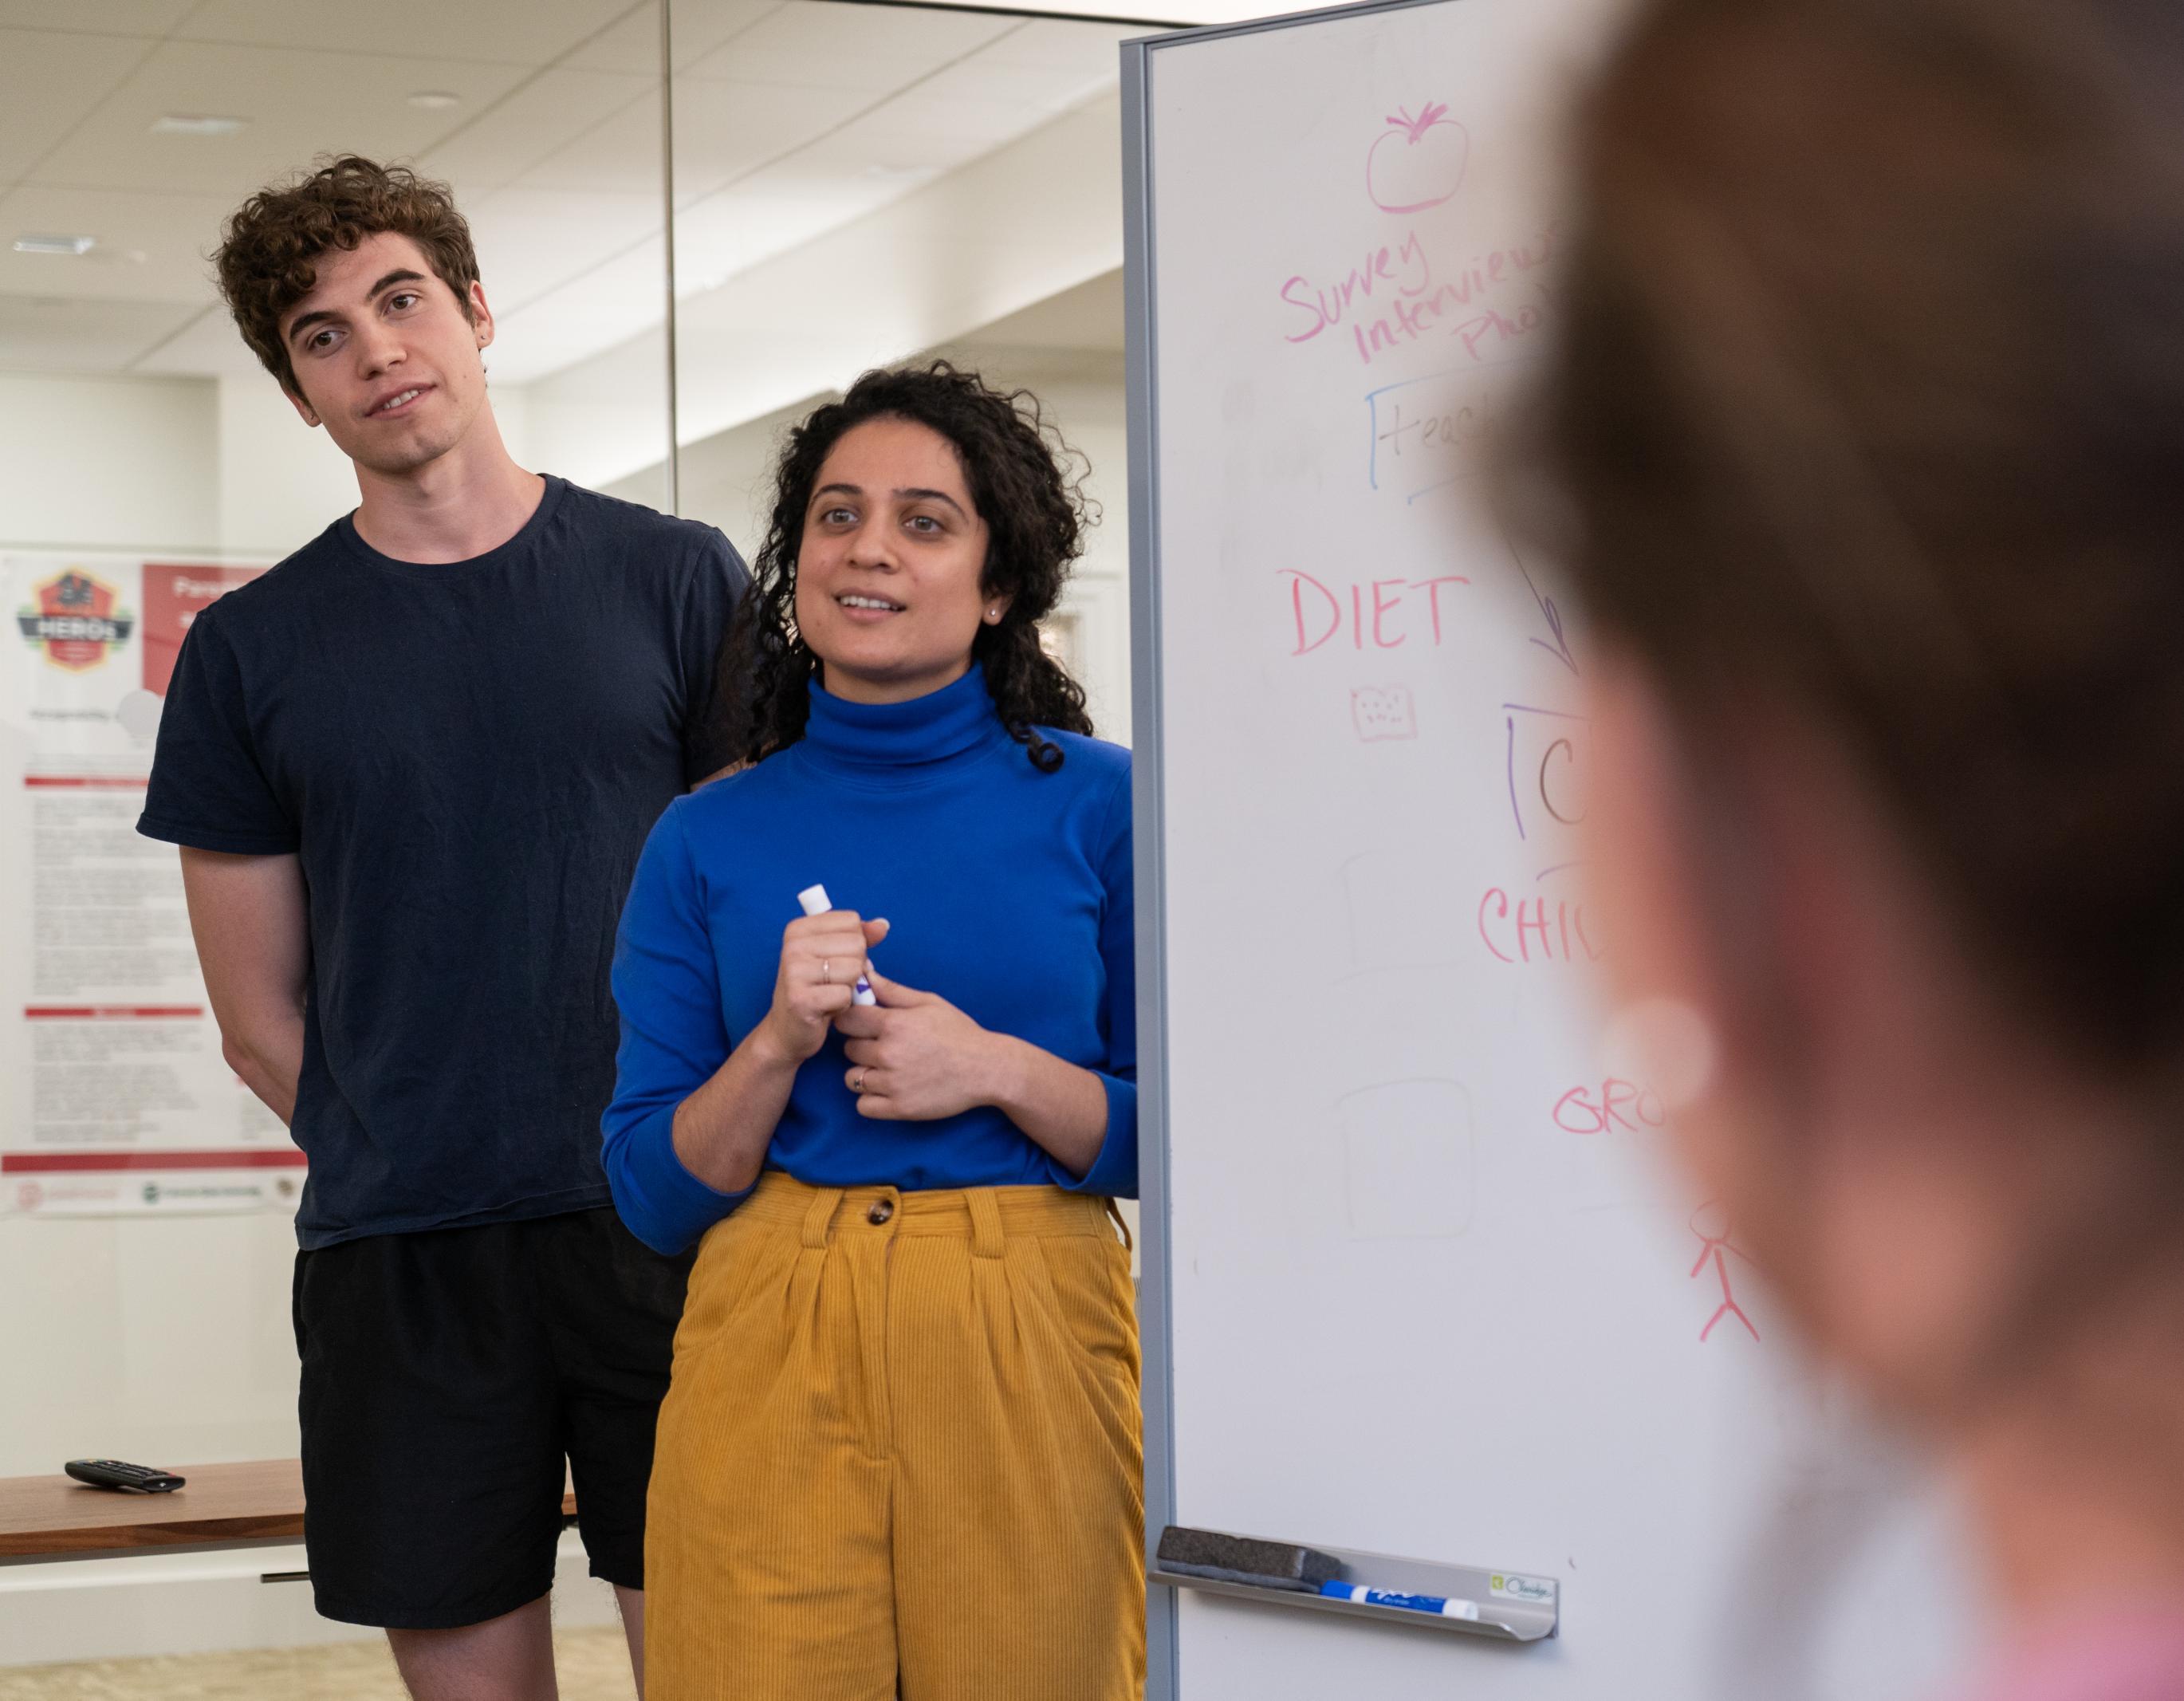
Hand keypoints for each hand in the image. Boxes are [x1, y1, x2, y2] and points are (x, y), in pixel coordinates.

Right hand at [758, 912, 889, 1064]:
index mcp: (799, 929)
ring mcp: (794, 972)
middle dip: (855, 968)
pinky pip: (845, 995)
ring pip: (854, 969)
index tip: (834, 960)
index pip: (852, 922)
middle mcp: (793, 946)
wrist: (787, 1031)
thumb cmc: (815, 990)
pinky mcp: (801, 999)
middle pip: (857, 945)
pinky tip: (825, 1008)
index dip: (854, 945)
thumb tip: (883, 925)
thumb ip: (859, 937)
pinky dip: (843, 1005)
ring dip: (849, 988)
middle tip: (832, 982)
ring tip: (829, 995)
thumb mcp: (835, 956)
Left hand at [834, 969, 1002, 1120]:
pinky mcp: (899, 1108)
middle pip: (849, 1049)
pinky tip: (888, 1090)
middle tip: (885, 1047)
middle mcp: (889, 1053)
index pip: (846, 1020)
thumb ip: (892, 991)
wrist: (987, 1068)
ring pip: (852, 1078)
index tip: (863, 1024)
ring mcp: (893, 1083)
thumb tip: (864, 974)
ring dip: (865, 1074)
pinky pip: (863, 1106)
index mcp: (894, 1023)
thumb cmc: (959, 1032)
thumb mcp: (929, 1003)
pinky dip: (871, 1100)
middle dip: (862, 1046)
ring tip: (888, 1070)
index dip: (852, 1021)